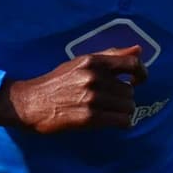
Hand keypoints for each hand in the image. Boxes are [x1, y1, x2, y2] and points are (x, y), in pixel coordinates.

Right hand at [0, 46, 146, 133]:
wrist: (30, 103)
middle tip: (113, 101)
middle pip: (130, 90)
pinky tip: (115, 122)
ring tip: (112, 112)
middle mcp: (94, 77)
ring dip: (124, 111)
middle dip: (125, 98)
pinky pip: (121, 121)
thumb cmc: (57, 82)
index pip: (131, 63)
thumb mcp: (80, 62)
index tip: (138, 80)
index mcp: (92, 61)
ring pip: (128, 106)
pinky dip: (123, 123)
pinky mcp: (89, 117)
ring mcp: (92, 98)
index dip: (141, 73)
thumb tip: (139, 49)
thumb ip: (110, 55)